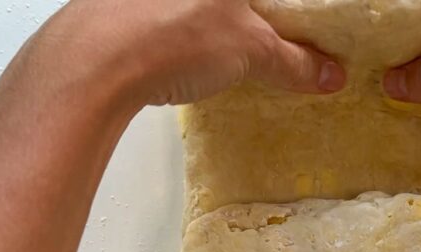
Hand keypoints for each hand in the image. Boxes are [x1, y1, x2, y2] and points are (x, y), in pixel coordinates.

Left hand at [23, 0, 345, 107]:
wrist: (92, 63)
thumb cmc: (175, 34)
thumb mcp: (251, 50)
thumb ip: (293, 60)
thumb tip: (328, 75)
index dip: (291, 11)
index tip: (304, 32)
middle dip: (253, 13)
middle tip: (270, 40)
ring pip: (192, 3)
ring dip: (212, 19)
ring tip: (226, 52)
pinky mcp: (116, 5)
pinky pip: (162, 10)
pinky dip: (180, 28)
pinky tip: (184, 55)